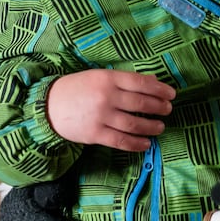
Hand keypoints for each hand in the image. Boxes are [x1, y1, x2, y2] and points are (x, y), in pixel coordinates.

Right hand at [46, 69, 174, 150]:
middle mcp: (106, 97)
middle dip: (159, 108)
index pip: (141, 83)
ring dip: (152, 127)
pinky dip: (137, 144)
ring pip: (135, 125)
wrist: (48, 106)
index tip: (171, 94)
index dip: (160, 89)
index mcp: (108, 78)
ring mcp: (101, 117)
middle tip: (168, 110)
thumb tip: (152, 81)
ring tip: (160, 127)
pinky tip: (146, 144)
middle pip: (142, 104)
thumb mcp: (99, 76)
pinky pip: (122, 141)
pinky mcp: (96, 134)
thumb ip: (123, 80)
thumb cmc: (77, 88)